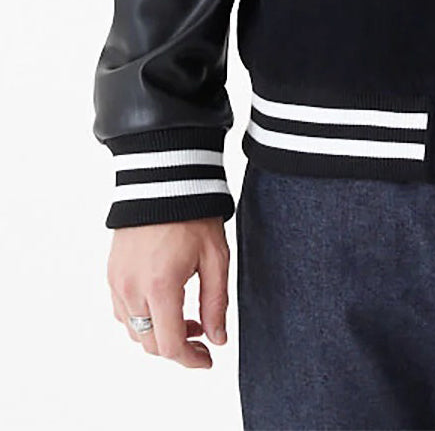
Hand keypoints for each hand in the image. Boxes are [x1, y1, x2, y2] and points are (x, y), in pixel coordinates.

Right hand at [107, 217, 229, 367]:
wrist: (164, 180)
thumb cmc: (194, 215)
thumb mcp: (215, 258)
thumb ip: (216, 302)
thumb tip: (217, 339)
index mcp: (160, 286)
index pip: (170, 345)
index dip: (191, 360)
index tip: (208, 359)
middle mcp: (131, 289)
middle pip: (150, 343)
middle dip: (178, 347)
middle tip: (203, 335)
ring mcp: (117, 282)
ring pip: (134, 330)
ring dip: (159, 333)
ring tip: (187, 315)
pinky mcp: (111, 273)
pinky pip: (122, 312)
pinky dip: (142, 318)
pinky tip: (163, 303)